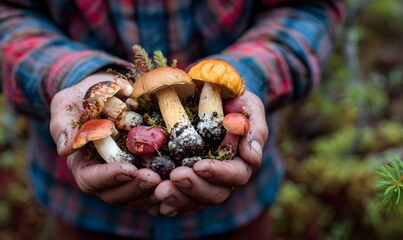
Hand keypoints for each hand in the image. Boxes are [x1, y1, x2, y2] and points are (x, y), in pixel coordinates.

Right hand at [50, 73, 160, 208]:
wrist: (108, 93)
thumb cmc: (81, 100)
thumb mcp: (66, 107)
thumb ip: (64, 126)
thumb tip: (64, 149)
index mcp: (83, 165)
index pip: (91, 180)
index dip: (109, 178)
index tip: (128, 169)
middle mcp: (106, 177)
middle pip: (117, 194)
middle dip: (135, 187)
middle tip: (153, 178)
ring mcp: (127, 176)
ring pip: (138, 194)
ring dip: (154, 191)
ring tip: (169, 181)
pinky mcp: (145, 170)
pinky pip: (155, 187)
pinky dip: (167, 188)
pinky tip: (179, 184)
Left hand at [152, 91, 267, 215]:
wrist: (211, 92)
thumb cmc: (234, 99)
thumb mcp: (249, 107)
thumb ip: (254, 130)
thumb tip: (252, 158)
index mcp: (240, 161)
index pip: (236, 174)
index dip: (219, 173)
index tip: (200, 166)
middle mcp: (222, 176)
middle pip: (215, 194)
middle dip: (195, 188)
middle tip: (175, 177)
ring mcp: (203, 181)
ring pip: (194, 199)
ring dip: (178, 197)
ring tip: (159, 190)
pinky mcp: (184, 181)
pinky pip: (177, 199)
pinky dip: (168, 203)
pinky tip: (154, 203)